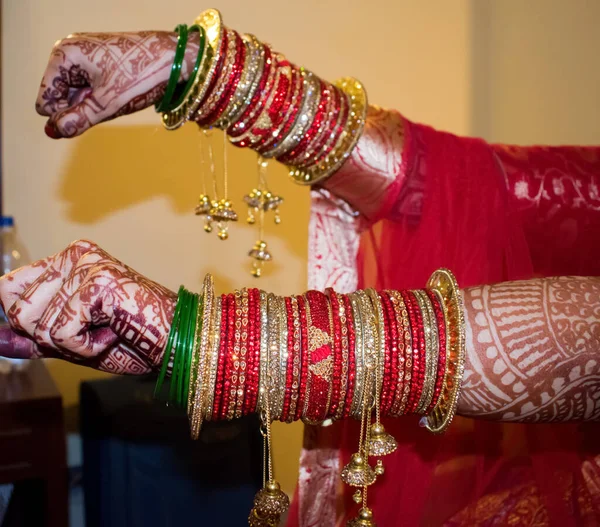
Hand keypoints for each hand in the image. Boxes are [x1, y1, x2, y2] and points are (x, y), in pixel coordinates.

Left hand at [0, 240, 174, 373]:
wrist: (175, 344)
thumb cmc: (132, 339)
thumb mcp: (72, 341)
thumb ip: (31, 337)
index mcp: (66, 260)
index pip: (7, 290)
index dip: (26, 324)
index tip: (67, 330)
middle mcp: (73, 254)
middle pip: (15, 310)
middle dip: (50, 336)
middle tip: (92, 331)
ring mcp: (86, 265)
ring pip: (35, 324)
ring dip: (70, 344)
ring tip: (106, 330)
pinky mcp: (96, 282)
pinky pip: (60, 333)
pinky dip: (85, 347)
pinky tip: (113, 333)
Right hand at [36, 30, 196, 138]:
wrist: (174, 59)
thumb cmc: (139, 75)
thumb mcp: (108, 103)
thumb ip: (79, 118)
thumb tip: (55, 131)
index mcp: (64, 56)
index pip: (45, 101)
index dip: (63, 116)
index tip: (90, 117)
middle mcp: (70, 53)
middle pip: (61, 98)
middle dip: (81, 110)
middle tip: (109, 103)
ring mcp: (85, 58)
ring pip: (77, 96)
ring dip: (94, 107)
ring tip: (118, 97)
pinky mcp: (100, 64)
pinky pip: (91, 91)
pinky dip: (102, 100)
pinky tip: (121, 95)